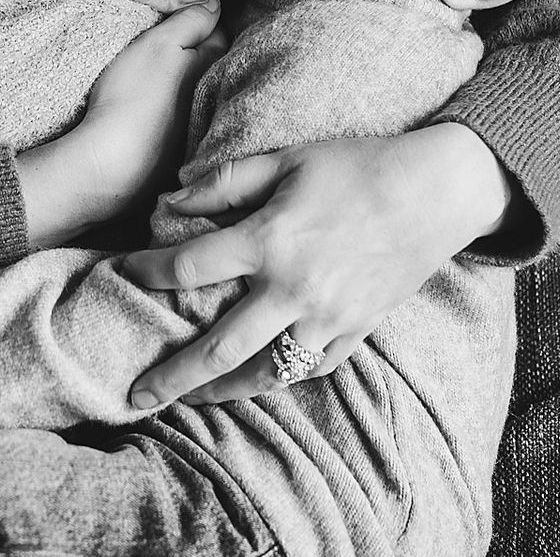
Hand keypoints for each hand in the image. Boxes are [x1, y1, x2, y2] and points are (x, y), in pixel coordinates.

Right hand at [16, 0, 225, 245]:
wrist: (111, 164)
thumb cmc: (133, 97)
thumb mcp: (160, 43)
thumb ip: (192, 19)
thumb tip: (217, 4)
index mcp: (214, 68)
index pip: (220, 30)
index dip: (201, 20)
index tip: (182, 18)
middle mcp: (216, 99)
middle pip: (213, 65)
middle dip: (200, 54)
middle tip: (170, 47)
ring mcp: (199, 128)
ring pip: (199, 92)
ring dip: (187, 84)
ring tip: (162, 80)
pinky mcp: (179, 152)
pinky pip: (183, 121)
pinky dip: (174, 114)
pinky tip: (156, 114)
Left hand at [121, 123, 510, 404]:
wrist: (436, 192)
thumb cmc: (357, 166)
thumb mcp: (287, 159)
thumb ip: (224, 180)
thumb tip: (170, 195)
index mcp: (270, 241)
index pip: (190, 267)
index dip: (147, 271)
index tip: (122, 273)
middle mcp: (294, 290)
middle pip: (218, 347)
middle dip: (172, 376)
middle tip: (134, 394)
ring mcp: (327, 319)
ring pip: (264, 373)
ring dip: (220, 391)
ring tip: (188, 400)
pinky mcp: (355, 332)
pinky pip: (308, 370)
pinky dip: (276, 378)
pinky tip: (253, 380)